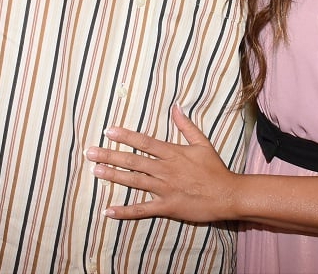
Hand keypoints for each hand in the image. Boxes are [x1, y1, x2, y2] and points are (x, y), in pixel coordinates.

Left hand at [86, 105, 237, 222]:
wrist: (228, 194)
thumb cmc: (215, 168)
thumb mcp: (202, 143)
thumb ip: (186, 126)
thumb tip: (175, 106)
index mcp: (173, 153)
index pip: (144, 142)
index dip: (125, 136)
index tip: (108, 131)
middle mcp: (165, 170)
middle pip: (133, 161)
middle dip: (110, 155)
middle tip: (90, 152)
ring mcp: (165, 189)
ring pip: (134, 181)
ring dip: (114, 176)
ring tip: (95, 171)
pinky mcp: (167, 207)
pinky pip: (142, 210)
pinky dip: (125, 211)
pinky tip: (108, 211)